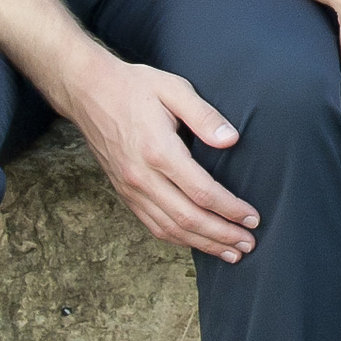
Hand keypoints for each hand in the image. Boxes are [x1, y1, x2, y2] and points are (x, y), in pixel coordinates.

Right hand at [52, 46, 258, 259]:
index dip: (230, 209)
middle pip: (188, 218)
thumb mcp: (173, 88)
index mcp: (159, 151)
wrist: (87, 92)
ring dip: (203, 244)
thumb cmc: (133, 87)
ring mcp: (131, 188)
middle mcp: (142, 176)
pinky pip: (153, 224)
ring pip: (170, 228)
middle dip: (222, 236)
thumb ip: (204, 115)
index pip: (202, 192)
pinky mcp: (124, 192)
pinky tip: (197, 243)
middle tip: (249, 244)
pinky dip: (178, 239)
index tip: (252, 218)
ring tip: (231, 253)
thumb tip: (231, 139)